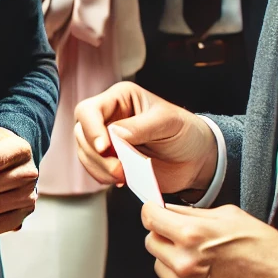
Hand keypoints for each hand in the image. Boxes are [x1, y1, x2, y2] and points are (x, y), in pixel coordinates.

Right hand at [75, 81, 220, 195]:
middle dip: (98, 155)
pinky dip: (102, 177)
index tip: (105, 148)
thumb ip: (143, 127)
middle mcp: (108, 116)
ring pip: (84, 153)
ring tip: (123, 176)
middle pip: (82, 133)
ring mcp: (107, 139)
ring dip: (100, 169)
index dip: (92, 129)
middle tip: (120, 169)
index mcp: (120, 98)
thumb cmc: (185, 132)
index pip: (90, 110)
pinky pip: (93, 168)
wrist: (195, 159)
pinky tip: (121, 180)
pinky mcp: (109, 159)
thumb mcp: (169, 123)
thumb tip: (116, 134)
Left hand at [143, 203, 277, 277]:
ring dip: (174, 264)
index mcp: (193, 235)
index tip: (157, 214)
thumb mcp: (232, 216)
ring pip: (161, 269)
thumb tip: (169, 210)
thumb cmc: (266, 252)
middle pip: (152, 243)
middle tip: (188, 240)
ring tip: (204, 265)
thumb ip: (195, 213)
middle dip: (166, 237)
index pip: (150, 217)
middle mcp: (185, 264)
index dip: (154, 212)